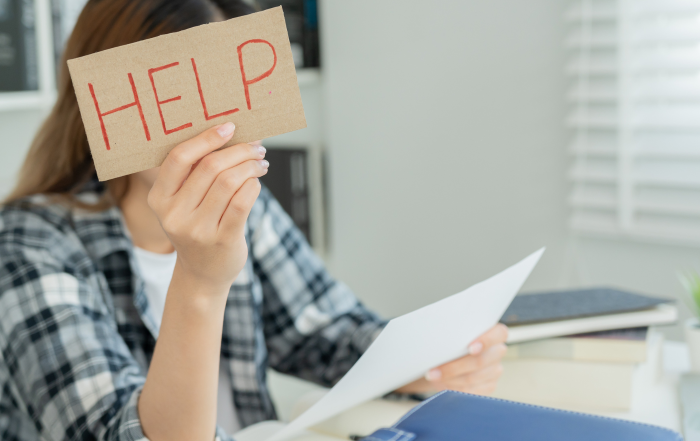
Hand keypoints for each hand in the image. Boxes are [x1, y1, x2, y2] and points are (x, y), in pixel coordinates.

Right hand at [147, 122, 267, 289]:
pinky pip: (242, 202)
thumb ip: (196, 174)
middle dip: (239, 150)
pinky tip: (257, 183)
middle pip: (210, 167)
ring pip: (229, 182)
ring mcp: (197, 230)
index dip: (206, 138)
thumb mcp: (184, 203)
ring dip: (250, 166)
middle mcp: (174, 215)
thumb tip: (231, 133)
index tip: (230, 127)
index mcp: (159, 199)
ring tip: (261, 163)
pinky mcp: (222, 241)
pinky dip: (254, 186)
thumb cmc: (198, 226)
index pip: (179, 158)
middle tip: (256, 147)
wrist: (203, 273)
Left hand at [395, 323, 507, 395]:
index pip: (499, 334)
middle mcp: (498, 351)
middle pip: (480, 361)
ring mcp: (495, 370)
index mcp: (495, 333)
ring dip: (450, 379)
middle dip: (454, 367)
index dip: (486, 341)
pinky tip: (442, 384)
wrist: (449, 357)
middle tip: (433, 371)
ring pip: (473, 378)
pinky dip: (455, 388)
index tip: (470, 348)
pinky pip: (472, 391)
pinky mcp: (489, 386)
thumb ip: (455, 332)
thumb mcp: (454, 332)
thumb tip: (438, 336)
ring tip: (432, 376)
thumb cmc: (452, 340)